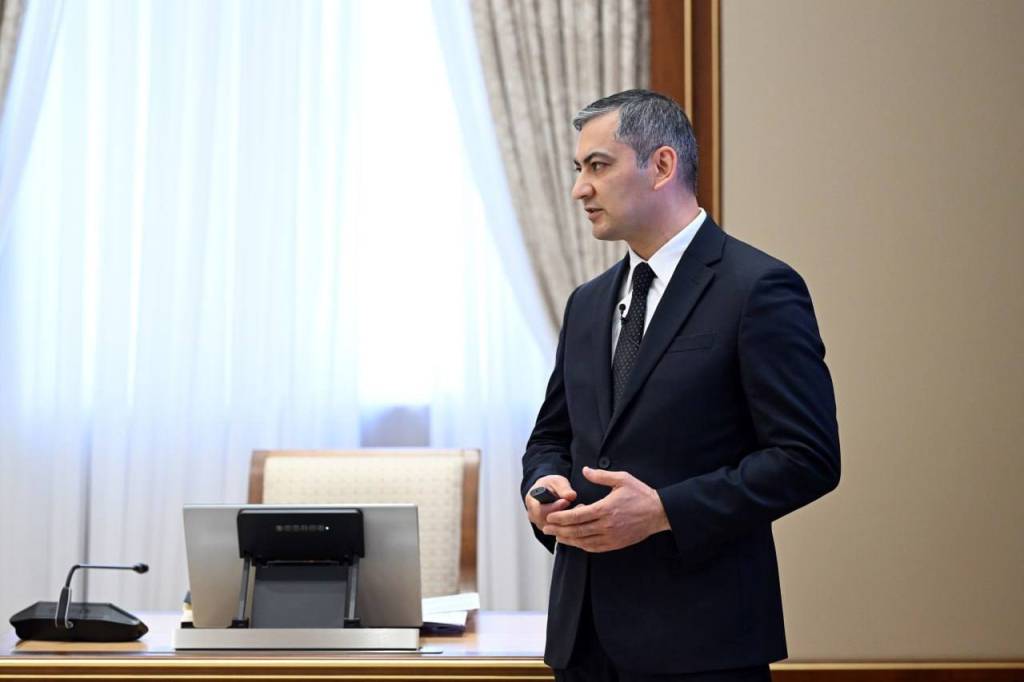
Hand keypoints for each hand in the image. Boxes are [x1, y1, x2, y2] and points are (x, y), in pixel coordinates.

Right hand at [525, 475, 576, 530]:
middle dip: (563, 515)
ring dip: (566, 521)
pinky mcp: (548, 530)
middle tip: (575, 506)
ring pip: (554, 528)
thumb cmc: (551, 485)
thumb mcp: (557, 482)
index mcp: (531, 501)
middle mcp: (533, 515)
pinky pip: (558, 531)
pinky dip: (567, 525)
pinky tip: (574, 516)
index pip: (540, 511)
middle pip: (547, 522)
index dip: (554, 508)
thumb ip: (564, 488)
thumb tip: (571, 496)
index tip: (565, 501)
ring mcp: (539, 524)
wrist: (548, 491)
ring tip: (576, 509)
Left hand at [542, 466, 669, 552]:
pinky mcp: (616, 544)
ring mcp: (611, 537)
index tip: (550, 517)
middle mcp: (607, 525)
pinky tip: (576, 542)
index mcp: (605, 509)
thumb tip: (585, 470)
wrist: (659, 513)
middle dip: (559, 530)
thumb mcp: (621, 479)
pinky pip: (595, 548)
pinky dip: (582, 546)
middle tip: (546, 529)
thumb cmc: (640, 494)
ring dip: (568, 540)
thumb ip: (601, 476)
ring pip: (584, 541)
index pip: (577, 516)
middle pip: (577, 531)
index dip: (561, 518)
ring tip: (557, 537)